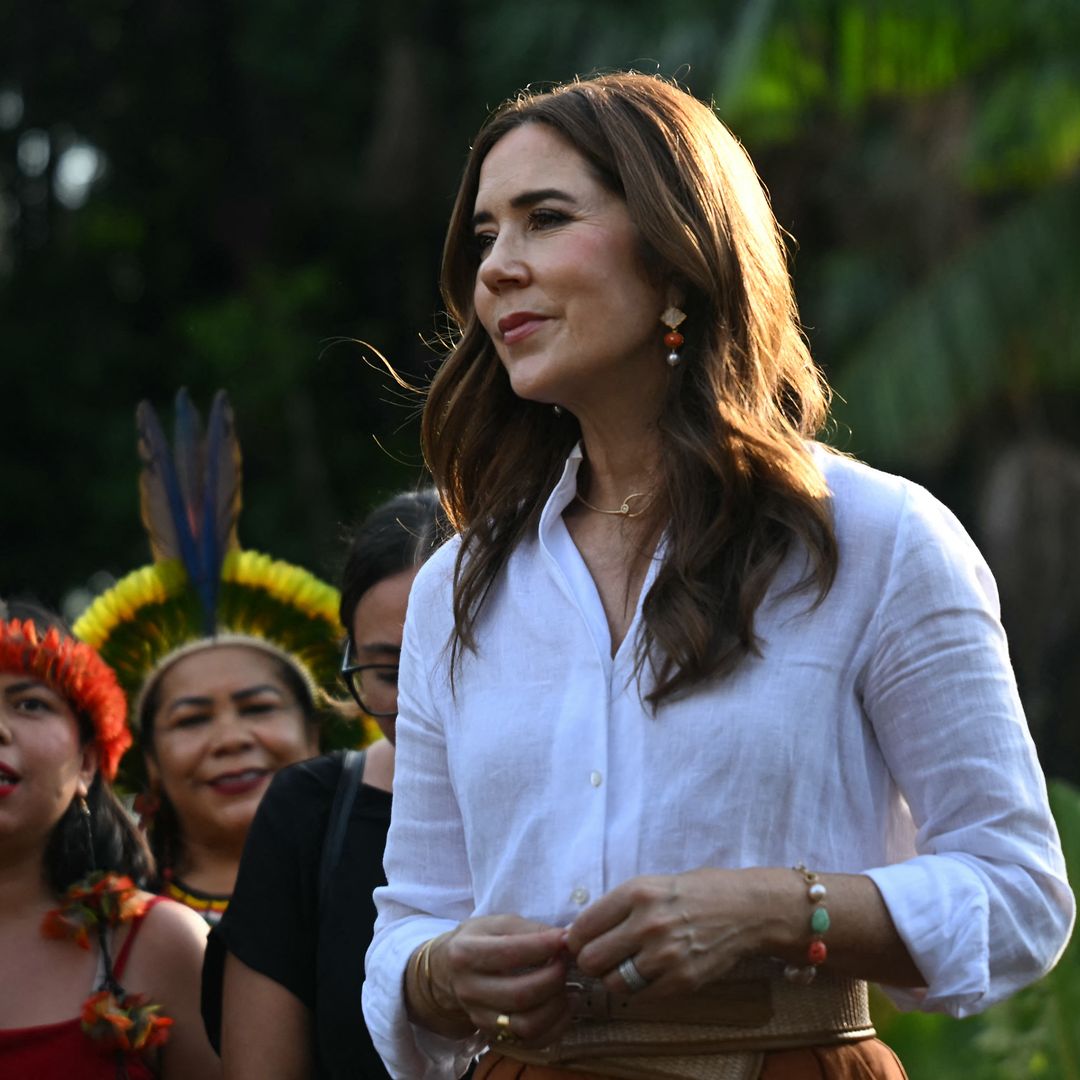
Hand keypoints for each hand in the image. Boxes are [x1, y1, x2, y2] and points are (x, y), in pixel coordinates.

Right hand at [428, 914, 572, 1047]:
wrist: (448, 973)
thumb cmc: (478, 941)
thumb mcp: (497, 924)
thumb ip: (529, 929)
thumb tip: (565, 937)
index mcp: (465, 954)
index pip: (509, 953)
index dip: (542, 946)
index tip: (565, 939)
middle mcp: (469, 990)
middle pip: (519, 994)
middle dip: (553, 978)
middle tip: (565, 963)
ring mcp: (479, 1017)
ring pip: (525, 1025)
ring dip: (556, 1006)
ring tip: (567, 987)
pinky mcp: (492, 1036)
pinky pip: (530, 1042)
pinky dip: (555, 1026)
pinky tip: (564, 1005)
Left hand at [565, 869, 772, 999]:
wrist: (744, 909)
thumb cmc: (694, 893)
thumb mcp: (652, 884)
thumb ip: (617, 906)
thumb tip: (580, 932)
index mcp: (636, 893)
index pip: (583, 926)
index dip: (576, 939)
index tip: (581, 943)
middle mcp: (648, 923)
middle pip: (591, 959)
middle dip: (591, 961)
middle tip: (601, 958)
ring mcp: (666, 954)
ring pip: (613, 982)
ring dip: (614, 978)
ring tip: (626, 967)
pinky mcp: (682, 980)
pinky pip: (641, 996)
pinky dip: (640, 989)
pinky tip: (650, 974)